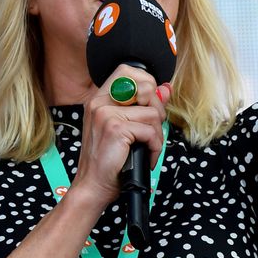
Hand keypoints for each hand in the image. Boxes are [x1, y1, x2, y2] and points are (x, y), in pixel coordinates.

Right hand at [69, 65, 171, 209]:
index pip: (127, 71)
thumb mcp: (125, 128)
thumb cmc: (109, 160)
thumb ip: (144, 106)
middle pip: (145, 86)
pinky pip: (151, 131)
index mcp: (99, 99)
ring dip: (157, 135)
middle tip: (151, 130)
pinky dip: (154, 147)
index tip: (148, 105)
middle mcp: (99, 102)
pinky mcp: (115, 128)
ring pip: (153, 113)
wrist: (93, 185)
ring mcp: (106, 114)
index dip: (146, 83)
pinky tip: (145, 155)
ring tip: (146, 147)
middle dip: (157, 109)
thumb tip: (165, 89)